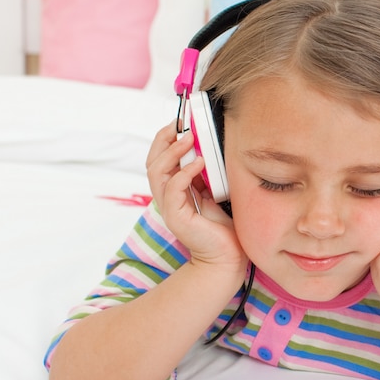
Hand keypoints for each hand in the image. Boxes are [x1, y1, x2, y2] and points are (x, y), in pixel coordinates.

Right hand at [146, 123, 246, 271]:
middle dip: (164, 139)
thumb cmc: (223, 227)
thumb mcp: (214, 192)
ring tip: (189, 138)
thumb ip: (206, 174)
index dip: (167, 139)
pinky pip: (173, 189)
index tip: (182, 122)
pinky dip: (185, 172)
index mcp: (174, 190)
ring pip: (157, 171)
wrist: (226, 257)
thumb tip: (208, 148)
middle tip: (181, 124)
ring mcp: (169, 208)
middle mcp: (167, 197)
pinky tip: (199, 162)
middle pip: (152, 161)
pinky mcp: (176, 217)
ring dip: (172, 151)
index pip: (160, 158)